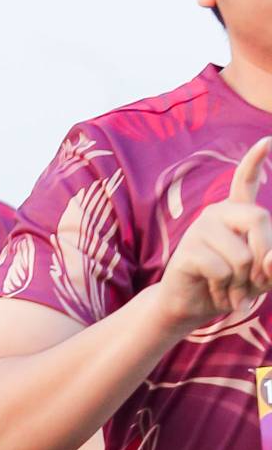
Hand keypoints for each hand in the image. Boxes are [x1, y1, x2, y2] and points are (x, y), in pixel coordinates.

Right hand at [156, 139, 271, 331]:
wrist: (190, 308)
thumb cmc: (230, 287)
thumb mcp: (260, 277)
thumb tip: (269, 258)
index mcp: (236, 213)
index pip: (245, 181)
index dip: (253, 162)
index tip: (266, 141)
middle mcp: (217, 213)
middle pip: (259, 221)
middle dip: (264, 258)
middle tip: (252, 282)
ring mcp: (199, 229)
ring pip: (243, 255)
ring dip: (242, 284)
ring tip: (230, 291)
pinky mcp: (187, 251)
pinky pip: (222, 270)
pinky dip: (224, 290)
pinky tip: (215, 292)